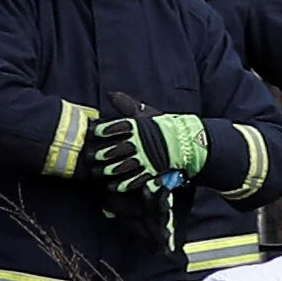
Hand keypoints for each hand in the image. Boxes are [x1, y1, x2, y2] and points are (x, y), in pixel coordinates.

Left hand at [83, 91, 207, 196]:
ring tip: (101, 172)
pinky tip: (115, 186)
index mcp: (140, 127)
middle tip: (93, 156)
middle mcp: (142, 143)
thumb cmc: (165, 127)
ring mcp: (148, 158)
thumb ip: (127, 106)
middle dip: (104, 153)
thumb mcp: (147, 113)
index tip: (95, 132)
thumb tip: (110, 94)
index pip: (118, 127)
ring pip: (125, 165)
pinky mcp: (154, 171)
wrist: (188, 142)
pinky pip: (138, 179)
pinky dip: (126, 184)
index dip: (105, 130)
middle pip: (118, 148)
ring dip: (112, 170)